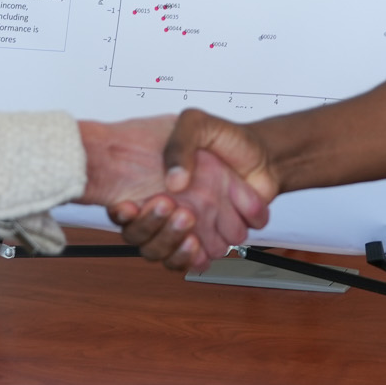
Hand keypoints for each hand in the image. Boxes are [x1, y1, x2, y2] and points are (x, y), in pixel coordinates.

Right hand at [76, 117, 267, 266]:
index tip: (129, 205)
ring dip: (173, 242)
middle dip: (151, 226)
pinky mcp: (213, 238)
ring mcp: (191, 226)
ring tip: (189, 219)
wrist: (264, 155)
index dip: (121, 213)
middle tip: (170, 205)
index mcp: (157, 183)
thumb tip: (173, 182)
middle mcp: (170, 209)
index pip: (125, 209)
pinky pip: (197, 260)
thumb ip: (180, 144)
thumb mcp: (197, 124)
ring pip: (165, 254)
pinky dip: (197, 257)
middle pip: (142, 238)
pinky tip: (201, 241)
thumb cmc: (227, 139)